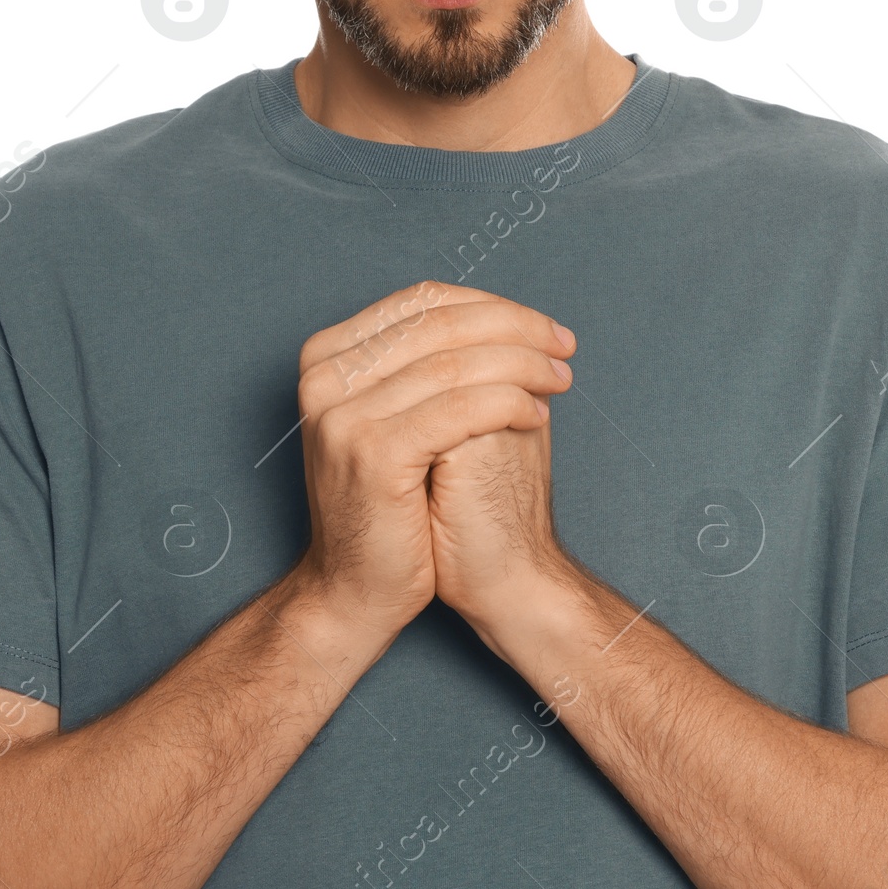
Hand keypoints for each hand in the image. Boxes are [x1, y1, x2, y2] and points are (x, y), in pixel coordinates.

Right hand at [293, 283, 571, 633]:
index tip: (544, 329)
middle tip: (564, 348)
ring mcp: (342, 413)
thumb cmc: (392, 505)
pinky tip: (538, 413)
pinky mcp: (373, 452)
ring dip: (524, 365)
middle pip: (440, 324)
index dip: (493, 308)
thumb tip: (501, 319)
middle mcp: (323, 376)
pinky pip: (461, 409)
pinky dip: (510, 403)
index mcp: (326, 356)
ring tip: (560, 379)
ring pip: (456, 364)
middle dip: (517, 330)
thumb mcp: (397, 417)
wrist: (359, 587)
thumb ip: (427, 363)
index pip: (421, 301)